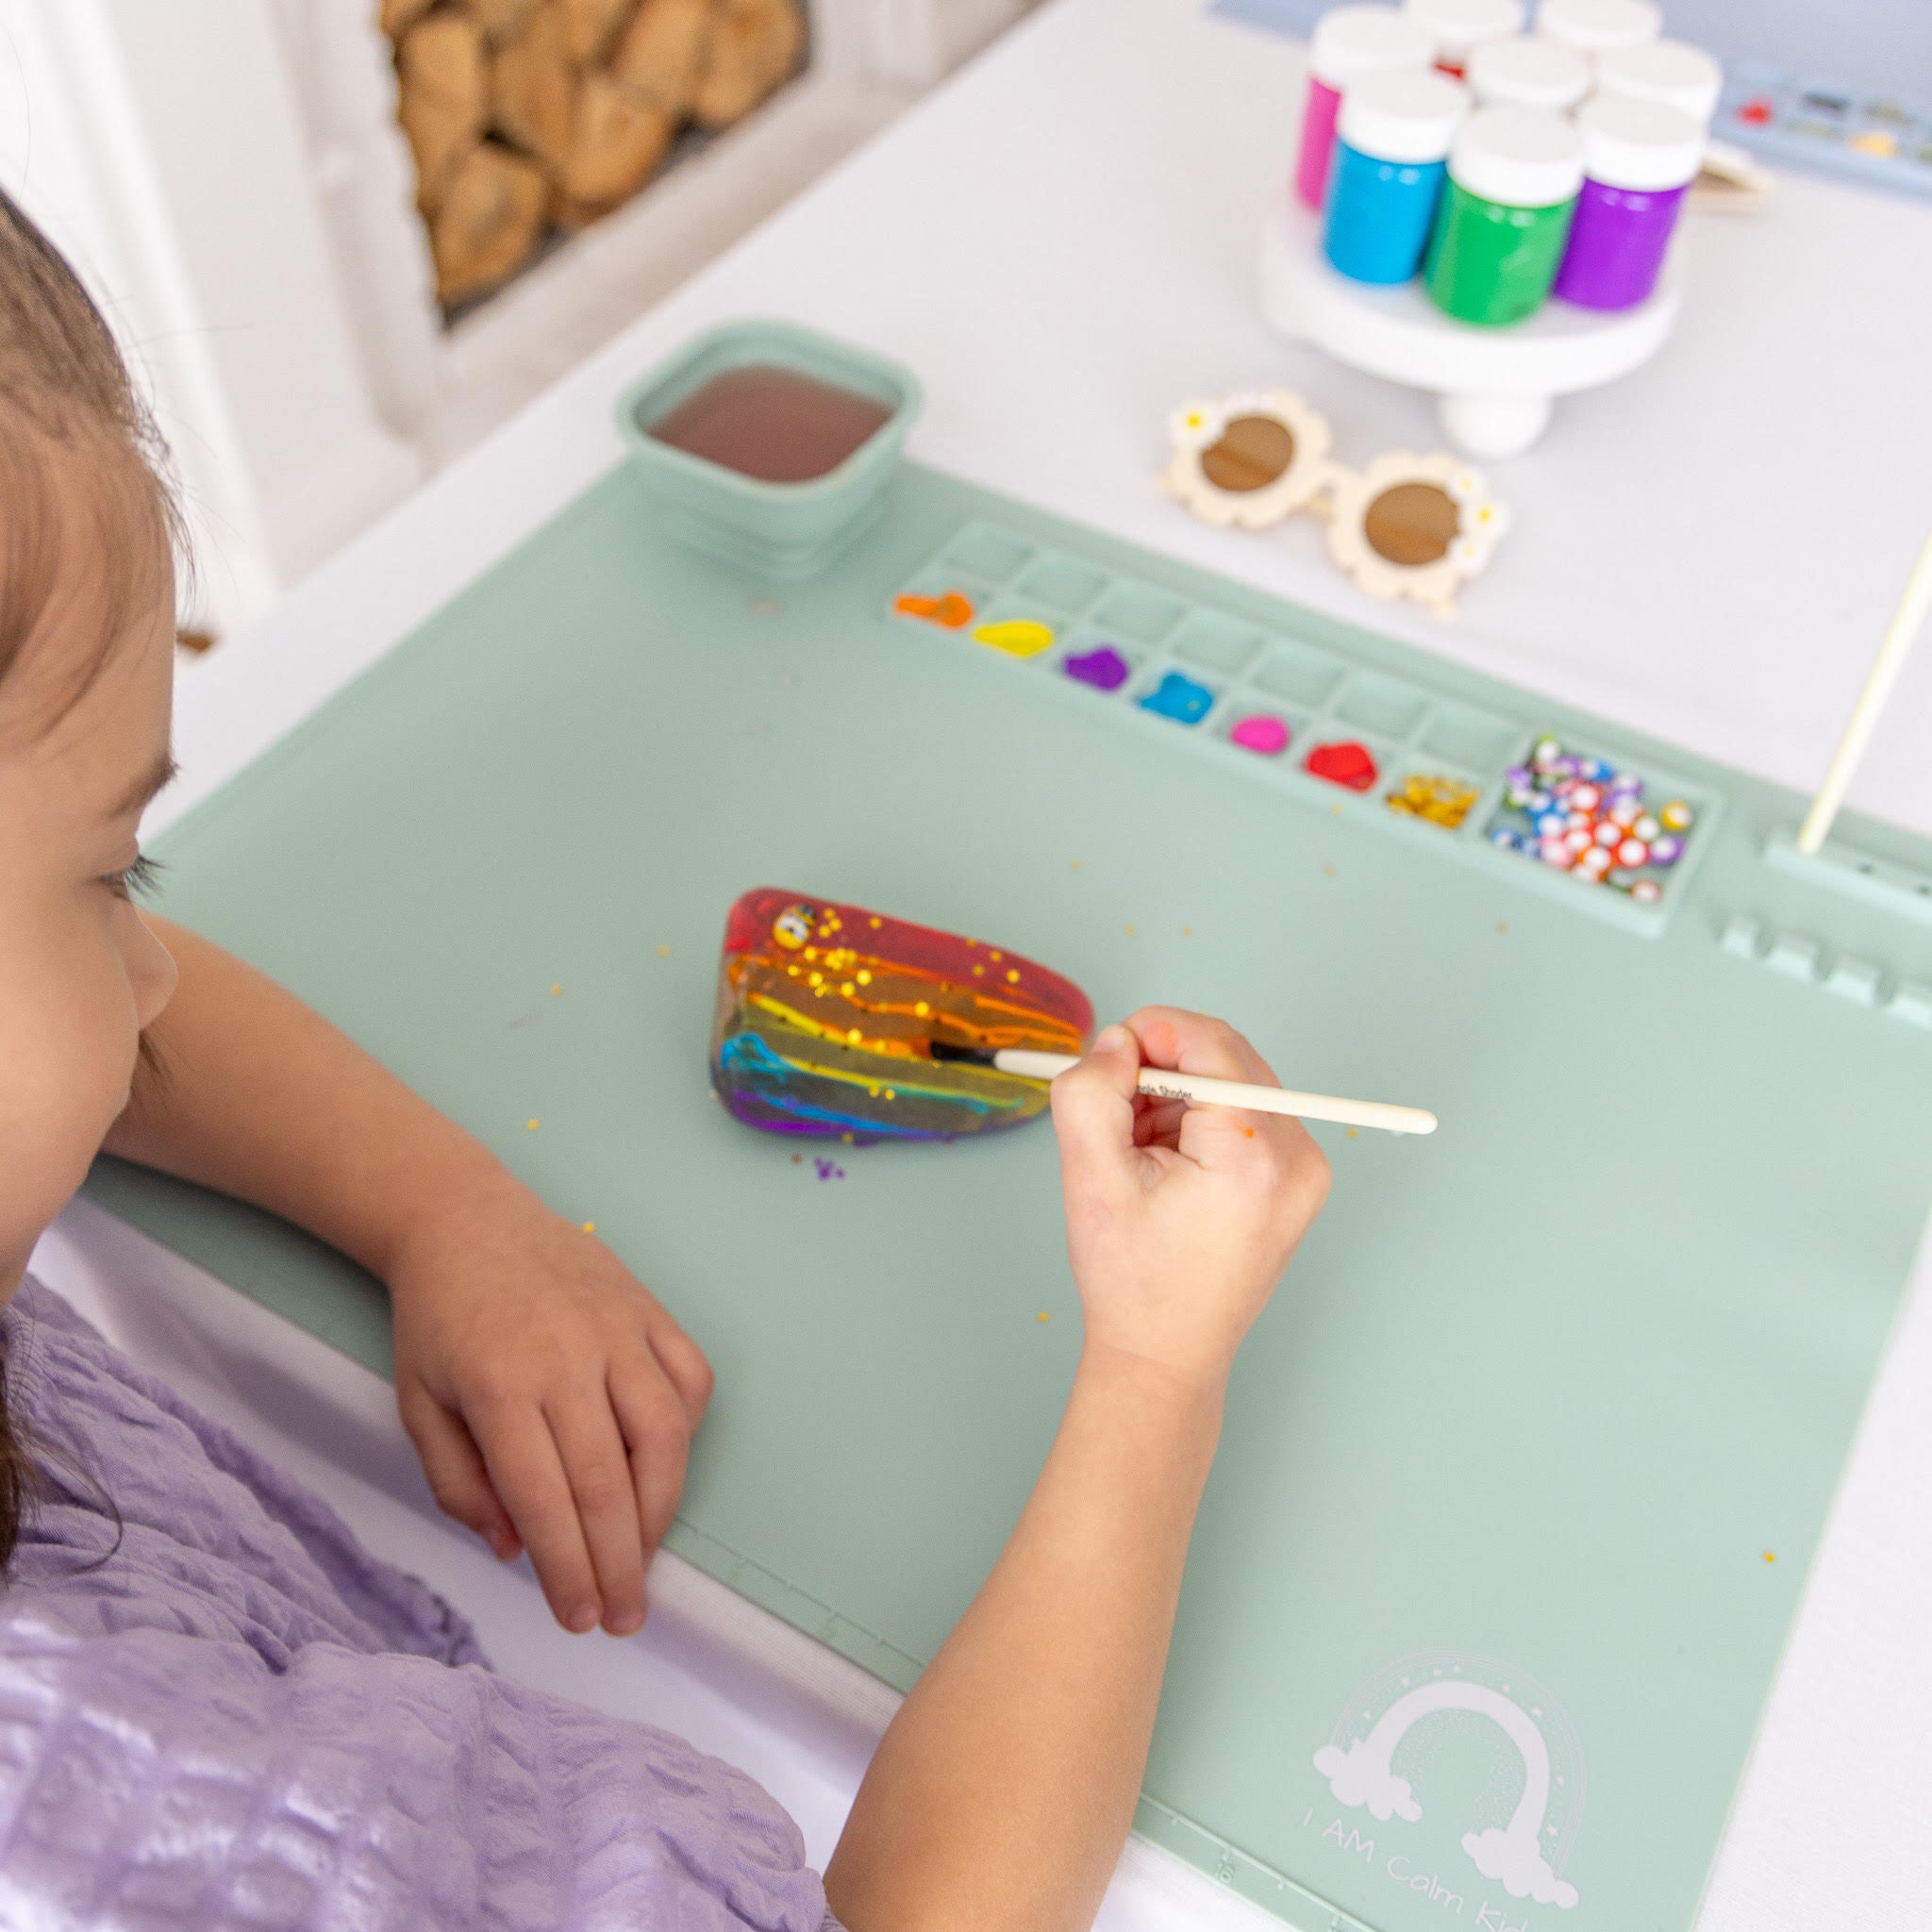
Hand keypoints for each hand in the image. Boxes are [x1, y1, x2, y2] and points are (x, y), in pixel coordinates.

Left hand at [385, 1169, 713, 1636]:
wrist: (466, 1218)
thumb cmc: (437, 1319)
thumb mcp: (417, 1406)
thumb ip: (459, 1485)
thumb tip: (515, 1548)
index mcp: (500, 1387)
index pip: (547, 1499)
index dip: (568, 1569)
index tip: (579, 1618)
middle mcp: (568, 1358)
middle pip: (609, 1481)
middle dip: (620, 1563)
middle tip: (624, 1616)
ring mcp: (618, 1328)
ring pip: (664, 1435)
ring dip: (661, 1510)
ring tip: (645, 1556)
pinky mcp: (650, 1308)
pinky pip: (690, 1381)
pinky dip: (687, 1433)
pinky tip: (662, 1468)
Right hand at [1049, 1007, 1329, 1389]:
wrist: (1166, 1355)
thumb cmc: (1131, 1280)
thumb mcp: (1090, 1177)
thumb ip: (1092, 1091)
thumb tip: (1118, 1043)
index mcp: (1252, 1157)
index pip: (1210, 1044)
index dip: (1151, 1033)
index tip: (1106, 1061)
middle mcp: (1297, 1158)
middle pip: (1226, 1057)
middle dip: (1162, 1069)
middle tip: (1118, 1116)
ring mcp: (1306, 1171)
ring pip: (1234, 1082)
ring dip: (1179, 1097)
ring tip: (1142, 1153)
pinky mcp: (1299, 1180)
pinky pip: (1246, 1114)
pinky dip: (1201, 1121)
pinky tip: (1170, 1165)